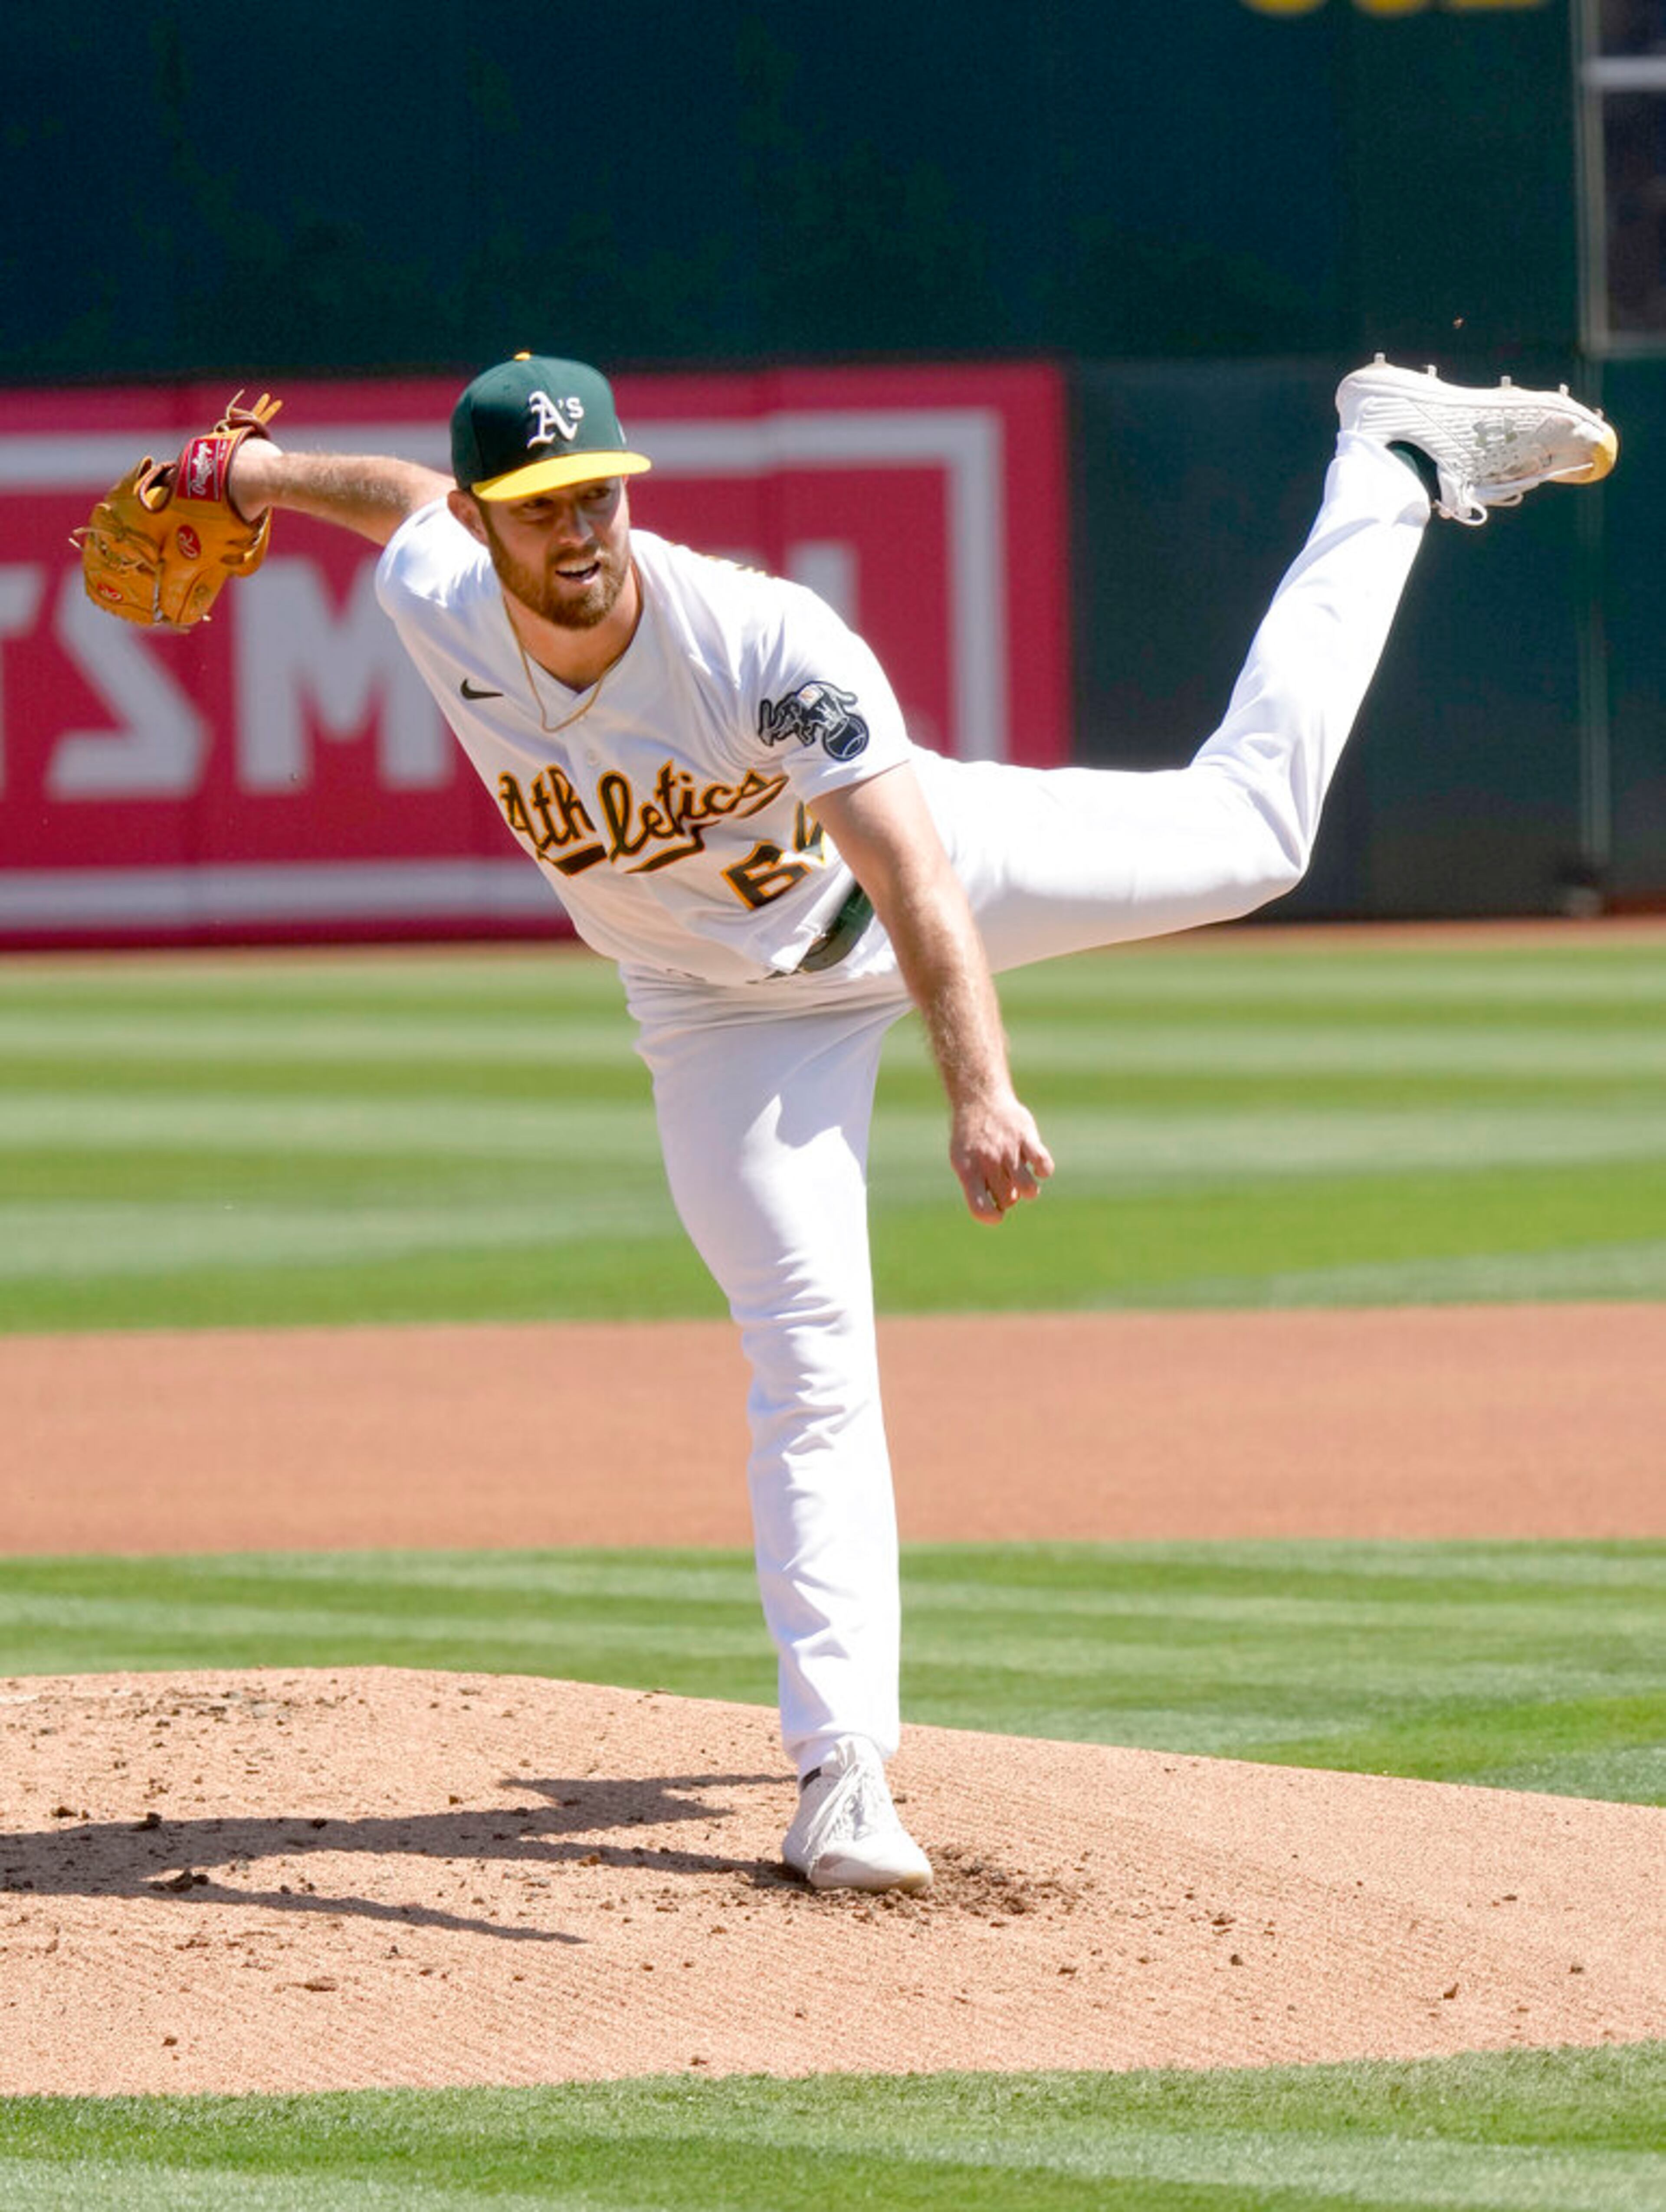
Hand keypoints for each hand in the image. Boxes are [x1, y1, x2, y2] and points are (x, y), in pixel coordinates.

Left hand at [949, 1091, 1054, 1224]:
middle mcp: (987, 1161)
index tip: (997, 1211)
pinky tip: (1037, 1165)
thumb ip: (978, 1186)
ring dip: (1029, 1190)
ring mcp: (1007, 1149)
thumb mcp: (963, 1161)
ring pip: (1028, 1189)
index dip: (992, 1217)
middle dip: (1011, 1197)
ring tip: (1022, 1177)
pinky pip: (1043, 1163)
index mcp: (968, 1171)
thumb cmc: (972, 1137)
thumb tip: (1001, 1208)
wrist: (979, 1099)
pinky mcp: (1026, 1137)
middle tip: (1007, 1181)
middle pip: (1008, 1200)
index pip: (980, 1208)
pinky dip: (1044, 1170)